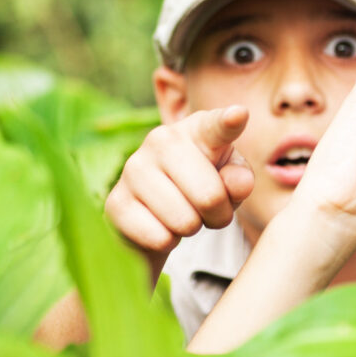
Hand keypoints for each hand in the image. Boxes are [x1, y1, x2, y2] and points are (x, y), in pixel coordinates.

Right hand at [105, 106, 254, 280]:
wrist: (154, 216)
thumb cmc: (202, 190)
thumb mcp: (230, 184)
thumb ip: (240, 181)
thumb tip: (238, 183)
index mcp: (197, 130)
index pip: (216, 127)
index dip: (229, 123)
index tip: (240, 115)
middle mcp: (161, 140)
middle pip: (210, 196)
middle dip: (218, 216)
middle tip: (208, 211)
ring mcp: (133, 168)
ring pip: (185, 221)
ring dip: (192, 229)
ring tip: (183, 214)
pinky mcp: (116, 202)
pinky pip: (160, 238)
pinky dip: (167, 241)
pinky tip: (159, 224)